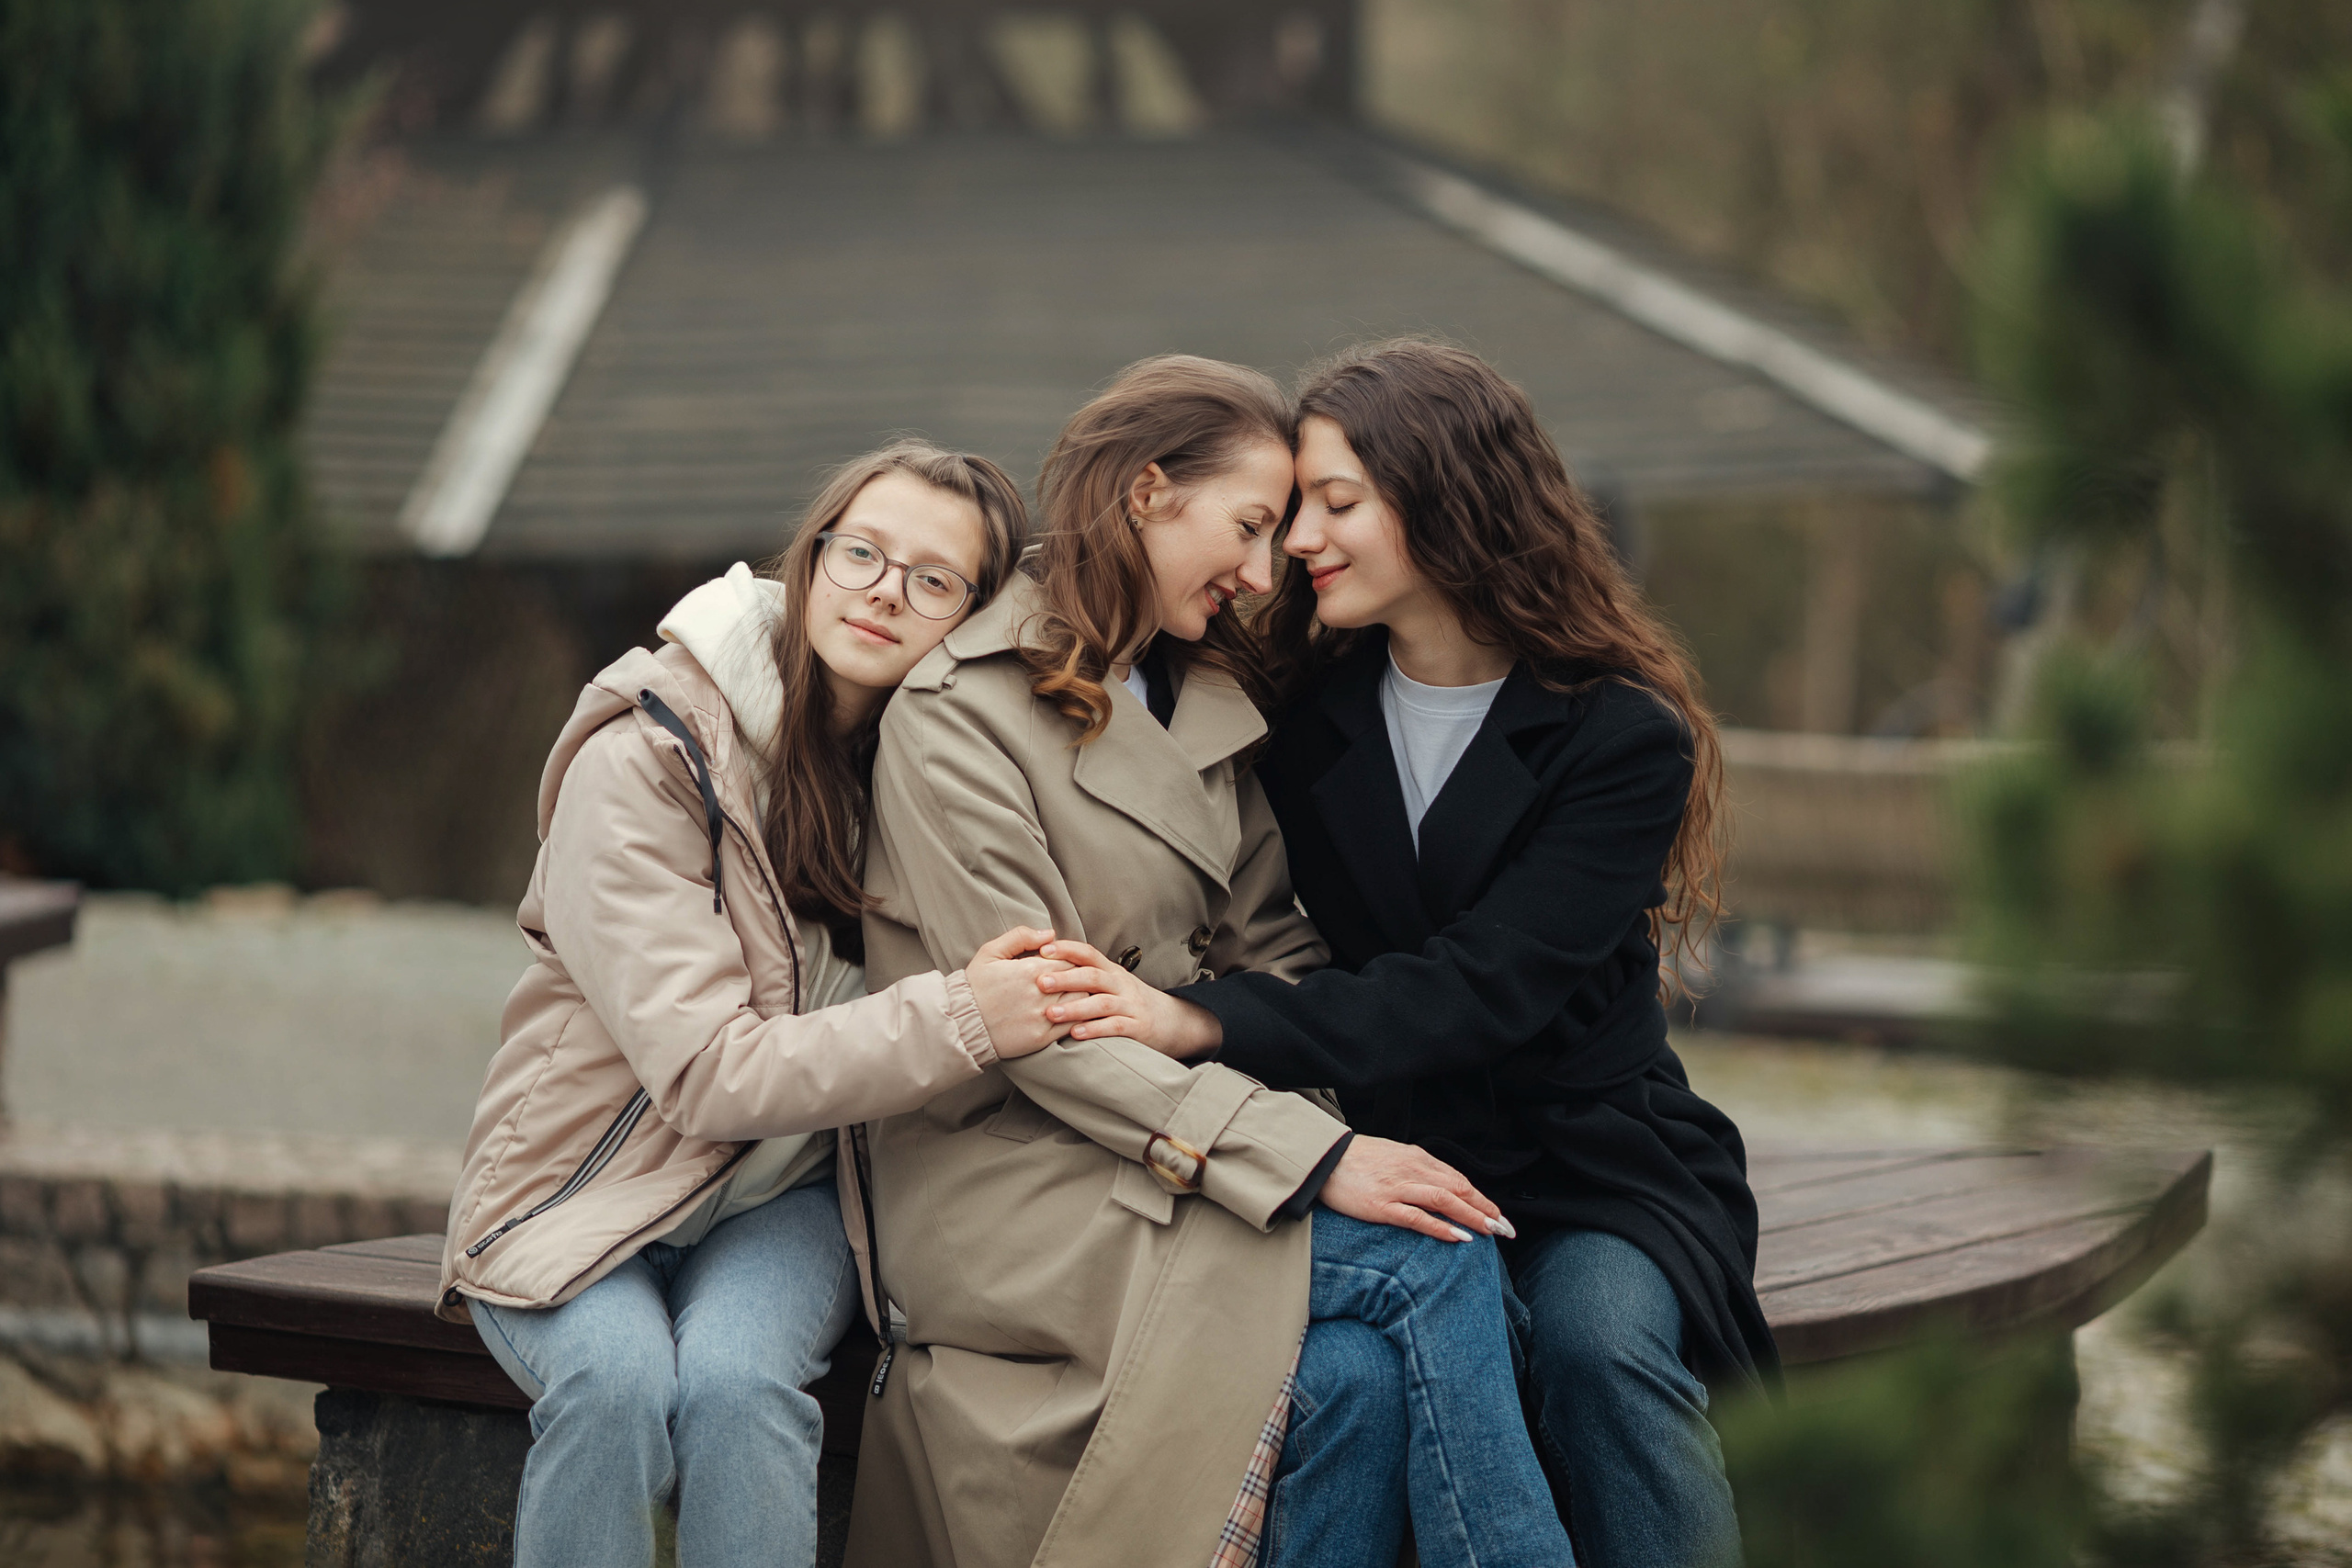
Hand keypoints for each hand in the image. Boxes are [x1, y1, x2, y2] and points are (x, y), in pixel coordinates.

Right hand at [965, 926, 1070, 1059]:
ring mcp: (1042, 1016)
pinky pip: (1072, 1025)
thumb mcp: (990, 952)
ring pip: (1081, 1002)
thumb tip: (1050, 934)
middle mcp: (1040, 993)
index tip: (1062, 964)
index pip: (1070, 959)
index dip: (1069, 960)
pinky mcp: (1042, 1037)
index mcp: (1029, 969)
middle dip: (1078, 978)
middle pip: (1079, 980)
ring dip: (1079, 997)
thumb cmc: (975, 986)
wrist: (961, 1024)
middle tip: (1071, 980)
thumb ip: (1021, 937)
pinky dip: (1076, 1018)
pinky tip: (1070, 1014)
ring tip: (1070, 996)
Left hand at [1034, 938, 1222, 1058]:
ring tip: (1051, 1013)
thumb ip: (1085, 975)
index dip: (1067, 949)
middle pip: (1093, 976)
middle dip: (1065, 978)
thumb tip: (1045, 966)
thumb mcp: (1111, 982)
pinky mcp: (1138, 1028)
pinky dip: (1095, 1029)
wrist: (1171, 1021)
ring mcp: (1131, 1006)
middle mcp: (1121, 984)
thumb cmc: (1129, 1001)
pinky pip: (1116, 1027)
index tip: (1042, 951)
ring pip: (1102, 1003)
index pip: (1089, 954)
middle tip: (1040, 982)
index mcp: (1111, 971)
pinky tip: (1075, 1034)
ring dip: (1075, 1008)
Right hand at [1317, 1136, 1515, 1244]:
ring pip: (1444, 1201)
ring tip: (1491, 1231)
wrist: (1323, 1158)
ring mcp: (1397, 1188)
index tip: (1498, 1214)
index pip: (1458, 1179)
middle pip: (1458, 1189)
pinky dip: (1441, 1227)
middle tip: (1506, 1228)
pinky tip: (1459, 1236)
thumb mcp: (1394, 1156)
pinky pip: (1417, 1217)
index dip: (1481, 1198)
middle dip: (1485, 1209)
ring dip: (1471, 1216)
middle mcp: (1412, 1170)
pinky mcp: (1381, 1206)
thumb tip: (1443, 1186)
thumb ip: (1418, 1169)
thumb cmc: (1357, 1159)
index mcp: (1416, 1158)